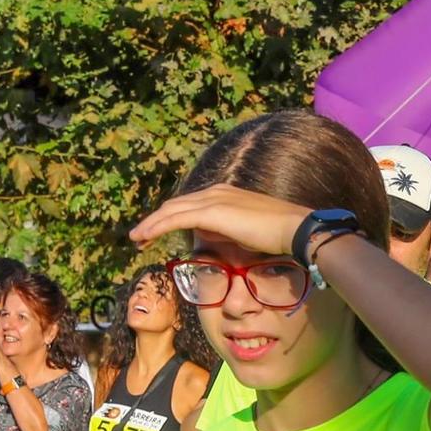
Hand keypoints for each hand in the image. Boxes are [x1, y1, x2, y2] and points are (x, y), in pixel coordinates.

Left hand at [131, 182, 308, 256]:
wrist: (294, 229)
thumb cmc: (279, 234)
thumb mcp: (245, 232)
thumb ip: (225, 230)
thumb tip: (207, 234)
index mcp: (224, 194)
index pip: (189, 205)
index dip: (171, 218)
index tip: (158, 233)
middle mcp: (215, 192)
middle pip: (175, 205)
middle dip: (155, 221)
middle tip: (140, 238)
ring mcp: (212, 200)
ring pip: (171, 211)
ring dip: (150, 225)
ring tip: (135, 239)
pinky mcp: (210, 213)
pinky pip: (176, 219)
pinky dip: (157, 227)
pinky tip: (145, 237)